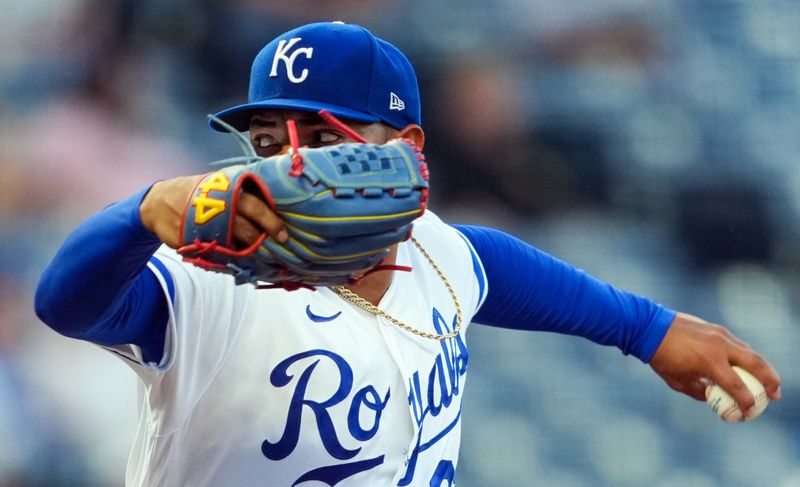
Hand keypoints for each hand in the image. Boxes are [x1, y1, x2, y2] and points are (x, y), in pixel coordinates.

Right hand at [139, 175, 287, 248]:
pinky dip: (226, 260)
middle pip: (246, 229)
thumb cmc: (196, 192)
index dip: (271, 222)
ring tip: (255, 256)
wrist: (158, 202)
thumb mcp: (217, 183)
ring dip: (246, 253)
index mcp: (226, 191)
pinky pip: (214, 256)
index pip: (254, 206)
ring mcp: (202, 226)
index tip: (284, 235)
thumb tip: (272, 203)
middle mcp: (215, 208)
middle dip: (261, 242)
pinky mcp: (190, 241)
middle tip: (274, 251)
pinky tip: (233, 260)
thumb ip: (242, 192)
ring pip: (233, 246)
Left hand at [649, 312, 780, 416]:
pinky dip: (746, 356)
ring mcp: (720, 334)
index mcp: (710, 363)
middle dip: (770, 381)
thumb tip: (714, 398)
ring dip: (762, 367)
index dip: (747, 403)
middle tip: (775, 395)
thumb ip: (699, 391)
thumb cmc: (662, 358)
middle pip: (755, 364)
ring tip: (768, 381)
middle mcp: (720, 347)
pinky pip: (737, 344)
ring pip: (749, 351)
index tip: (749, 412)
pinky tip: (748, 366)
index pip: (738, 387)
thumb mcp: (678, 381)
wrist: (650, 327)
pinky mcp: (717, 328)